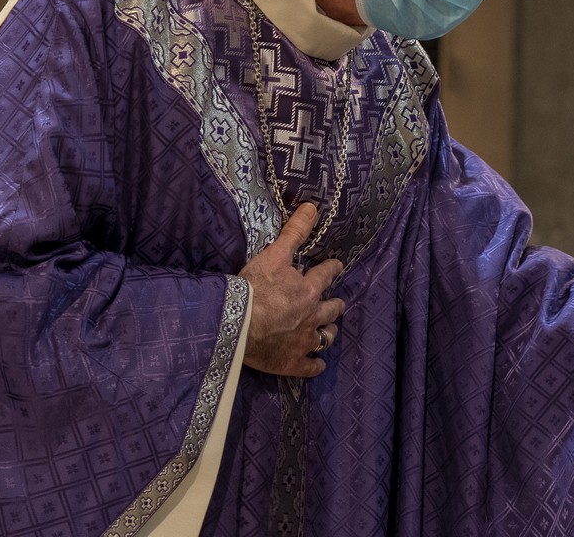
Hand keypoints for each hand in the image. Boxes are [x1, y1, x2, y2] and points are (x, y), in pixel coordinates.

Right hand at [239, 203, 345, 376]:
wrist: (237, 324)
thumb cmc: (254, 288)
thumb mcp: (274, 255)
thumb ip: (294, 232)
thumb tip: (313, 206)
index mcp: (308, 290)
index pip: (326, 275)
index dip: (332, 269)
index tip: (336, 266)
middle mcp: (312, 316)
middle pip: (332, 310)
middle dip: (335, 305)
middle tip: (336, 303)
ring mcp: (304, 342)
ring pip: (325, 338)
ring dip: (328, 333)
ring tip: (328, 331)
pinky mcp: (292, 363)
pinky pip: (311, 366)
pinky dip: (315, 365)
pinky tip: (317, 364)